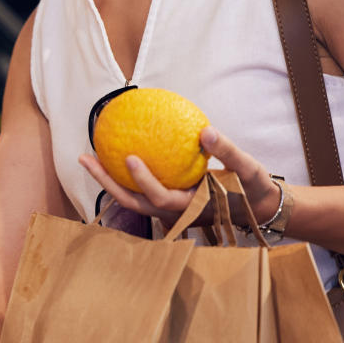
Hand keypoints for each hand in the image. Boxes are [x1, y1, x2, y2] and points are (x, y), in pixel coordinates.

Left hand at [77, 126, 283, 229]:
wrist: (258, 207)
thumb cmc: (253, 187)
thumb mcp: (248, 168)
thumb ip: (227, 151)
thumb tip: (206, 130)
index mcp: (192, 207)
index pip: (161, 198)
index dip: (144, 181)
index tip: (130, 157)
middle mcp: (174, 213)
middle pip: (133, 202)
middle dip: (107, 183)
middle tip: (85, 158)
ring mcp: (168, 210)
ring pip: (132, 199)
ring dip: (109, 180)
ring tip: (89, 156)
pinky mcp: (166, 203)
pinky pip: (140, 190)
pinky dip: (124, 176)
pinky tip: (114, 152)